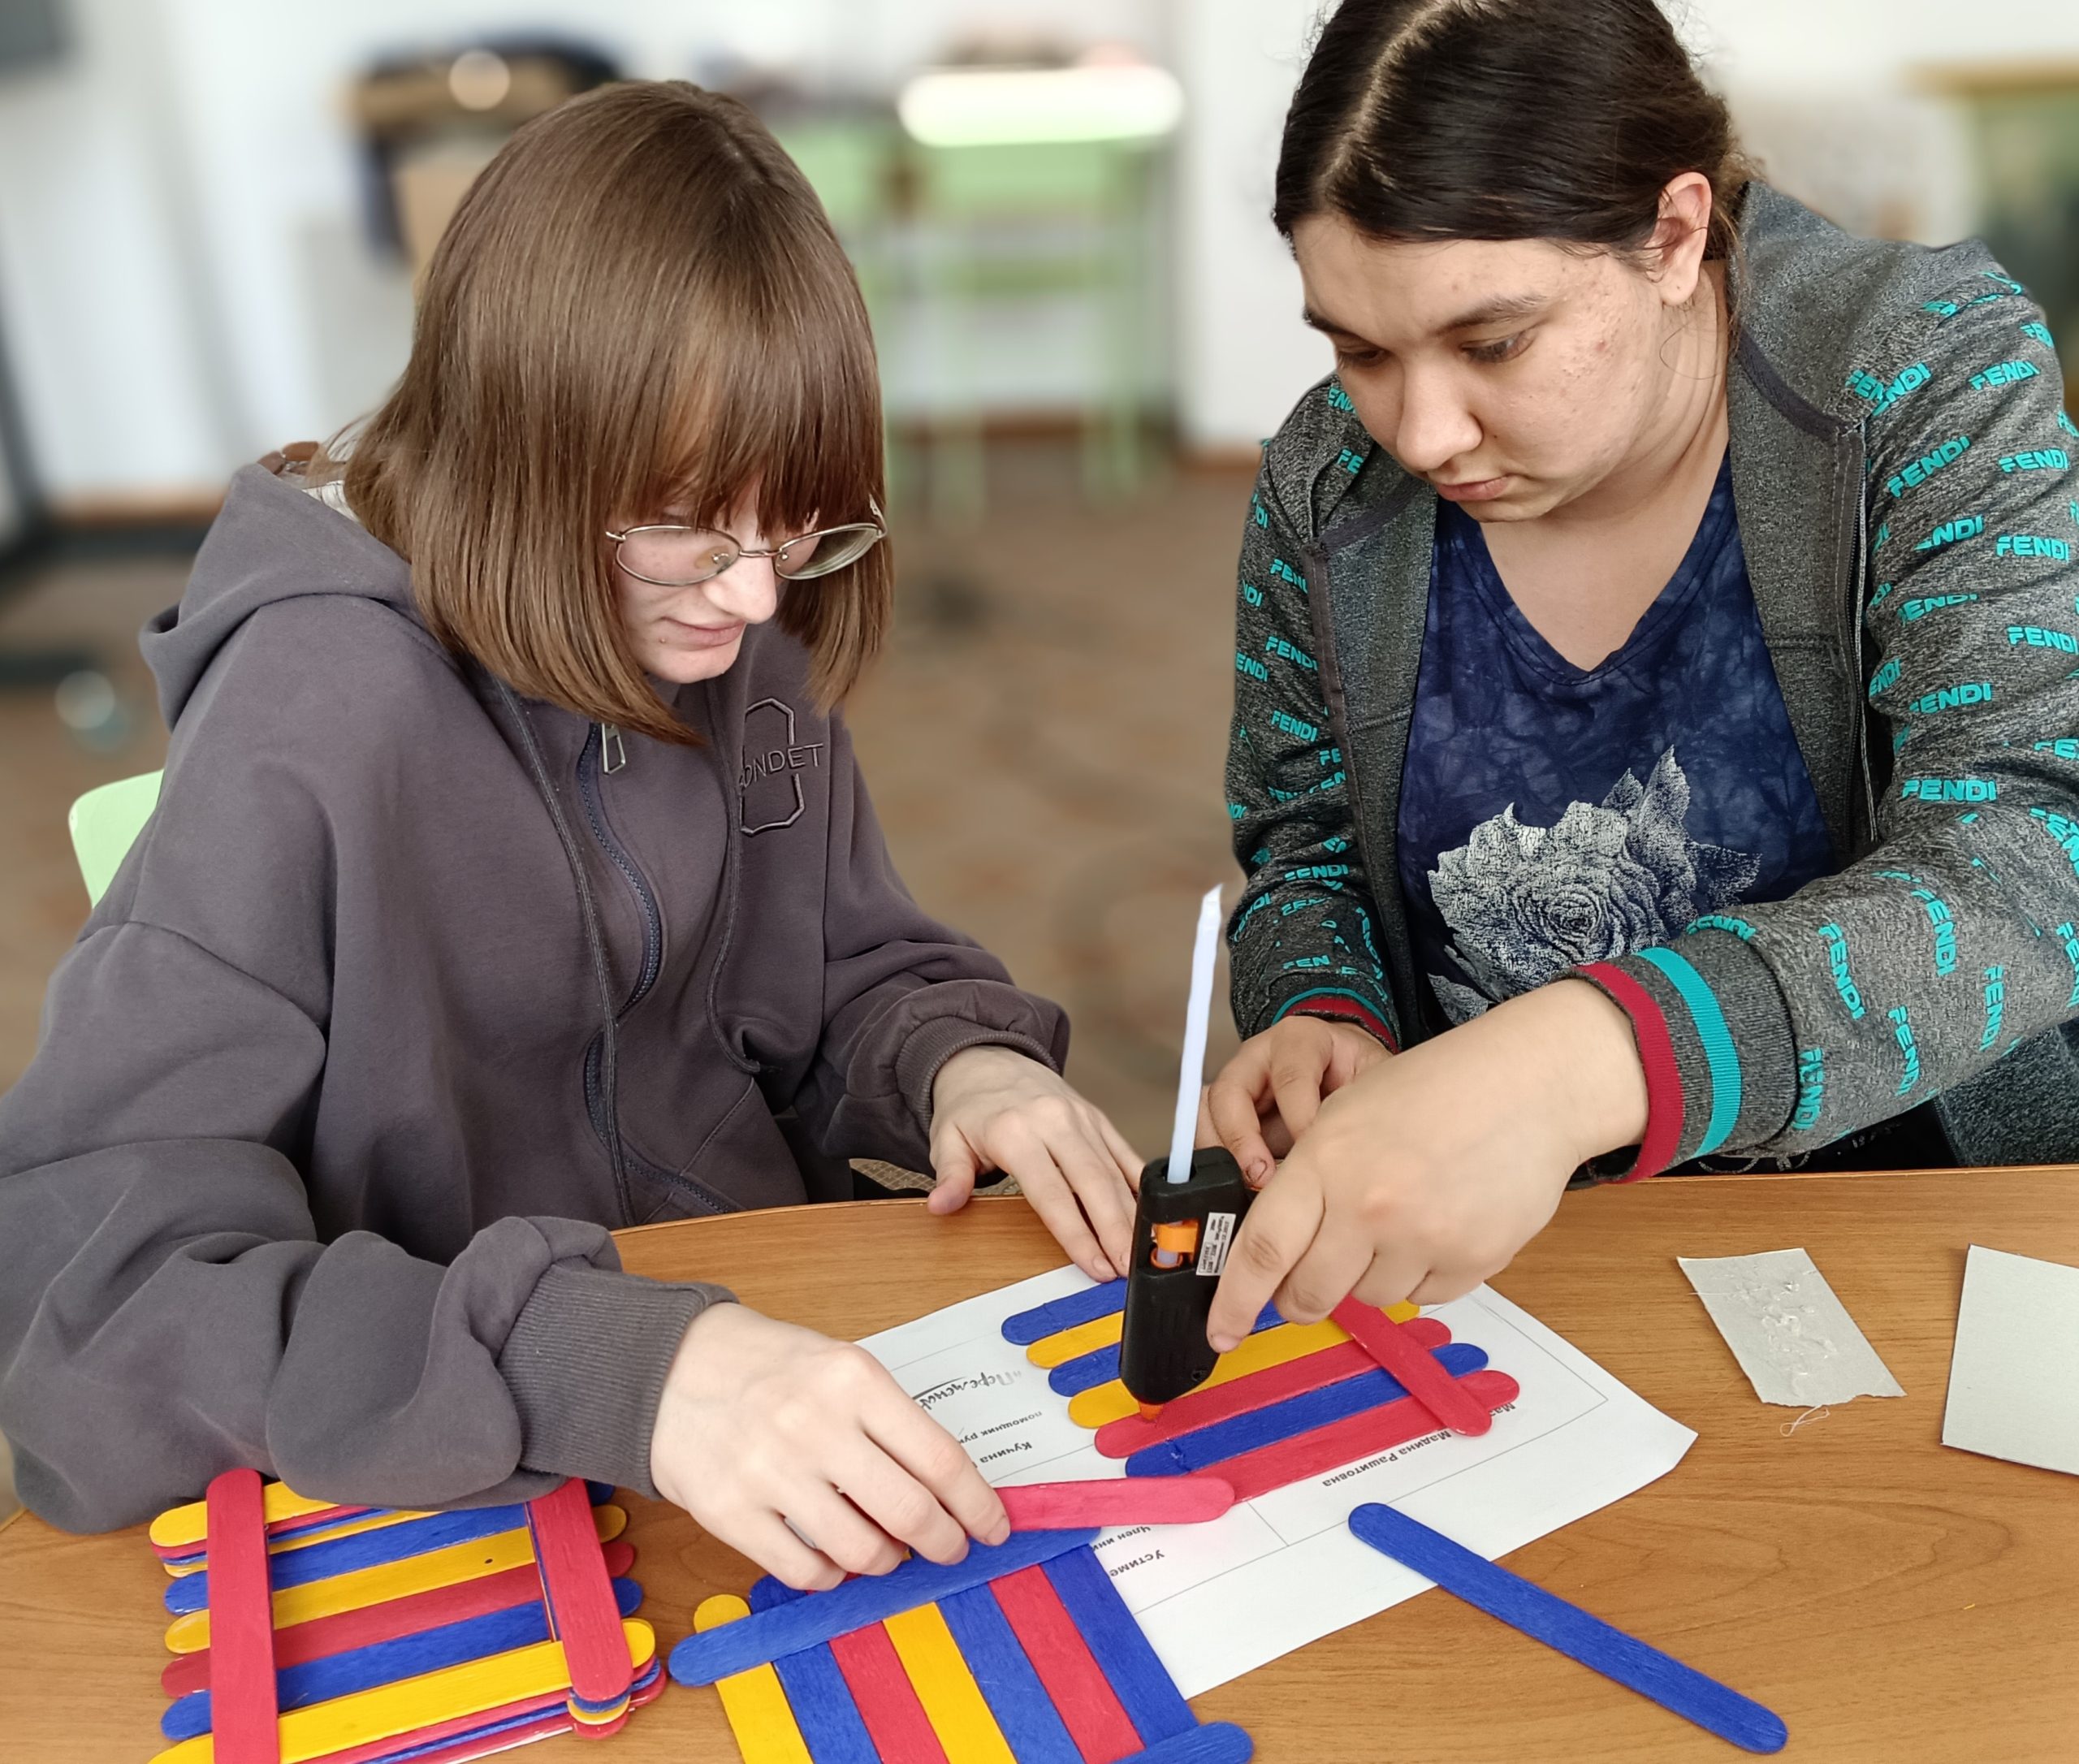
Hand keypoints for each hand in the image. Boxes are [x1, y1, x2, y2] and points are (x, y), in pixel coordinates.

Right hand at [649, 1302, 1008, 1590]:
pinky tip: (835, 1558)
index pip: (939, 1458)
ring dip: (887, 1560)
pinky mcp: (730, 1513)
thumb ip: (889, 1420)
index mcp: (853, 1379)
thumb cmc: (768, 1367)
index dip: (977, 1503)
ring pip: (862, 1550)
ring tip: (885, 1550)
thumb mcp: (839, 1366)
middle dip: (944, 1541)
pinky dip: (833, 1576)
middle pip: (909, 1511)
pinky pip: (806, 1572)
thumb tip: (948, 1488)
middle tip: (950, 1548)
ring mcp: (769, 1472)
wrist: (667, 1368)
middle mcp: (815, 1425)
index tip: (994, 1526)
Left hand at [929, 1047, 1140, 1280]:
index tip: (1094, 1264)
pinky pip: (1125, 1153)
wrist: (988, 1061)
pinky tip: (1154, 1212)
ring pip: (1114, 1170)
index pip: (1051, 1193)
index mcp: (1015, 1131)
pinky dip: (1140, 1183)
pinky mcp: (1097, 1117)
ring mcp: (1081, 1118)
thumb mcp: (947, 1139)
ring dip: (1131, 1213)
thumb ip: (950, 1176)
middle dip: (1114, 1229)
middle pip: (1092, 1182)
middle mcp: (1053, 1121)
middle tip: (1128, 1268)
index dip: (1076, 1233)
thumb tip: (942, 1206)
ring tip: (1143, 1252)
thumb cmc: (970, 1109)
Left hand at [1204, 981, 1648, 1347]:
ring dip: (1365, 1277)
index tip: (1221, 1331)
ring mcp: (1423, 1238)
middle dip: (1298, 1297)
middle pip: (1308, 1293)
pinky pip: (1421, 1296)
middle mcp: (1369, 1206)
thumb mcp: (1344, 1116)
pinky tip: (1435, 1225)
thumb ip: (1306, 1184)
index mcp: (1325, 1161)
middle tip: (1307, 1281)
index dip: (1234, 1300)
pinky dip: (1417, 1274)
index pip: (1262, 1249)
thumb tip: (1271, 1253)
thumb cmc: (1433, 1091)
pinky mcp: (1471, 1262)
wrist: (1529, 1085)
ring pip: (1366, 1298)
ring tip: (1395, 1221)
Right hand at [1204, 1015, 1394, 1183]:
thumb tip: (1357, 1153)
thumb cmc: (1354, 1073)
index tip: (1313, 1154)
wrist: (1340, 1068)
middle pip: (1230, 1091)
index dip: (1299, 1118)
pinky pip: (1204, 1133)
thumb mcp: (1371, 1079)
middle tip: (1263, 1176)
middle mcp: (1257, 1057)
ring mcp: (1235, 1083)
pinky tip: (1239, 1184)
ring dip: (1222, 1153)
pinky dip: (1215, 1162)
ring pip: (1206, 1113)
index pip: (1290, 1076)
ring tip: (1249, 1185)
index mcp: (1299, 1041)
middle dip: (1243, 1139)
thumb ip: (1361, 1106)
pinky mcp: (1223, 1112)